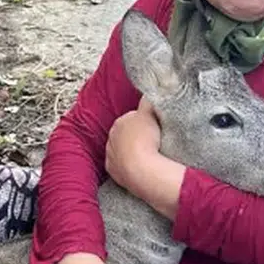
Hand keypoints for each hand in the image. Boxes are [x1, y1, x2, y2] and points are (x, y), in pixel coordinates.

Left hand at [105, 103, 183, 217]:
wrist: (142, 169)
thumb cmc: (146, 140)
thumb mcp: (150, 114)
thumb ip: (148, 102)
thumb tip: (148, 93)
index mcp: (120, 122)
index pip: (132, 118)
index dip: (144, 123)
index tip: (153, 128)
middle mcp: (111, 137)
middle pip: (125, 134)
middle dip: (135, 137)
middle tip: (151, 141)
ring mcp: (110, 154)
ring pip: (121, 150)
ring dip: (131, 152)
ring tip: (146, 156)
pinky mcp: (112, 170)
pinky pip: (120, 166)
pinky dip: (128, 166)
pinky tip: (139, 167)